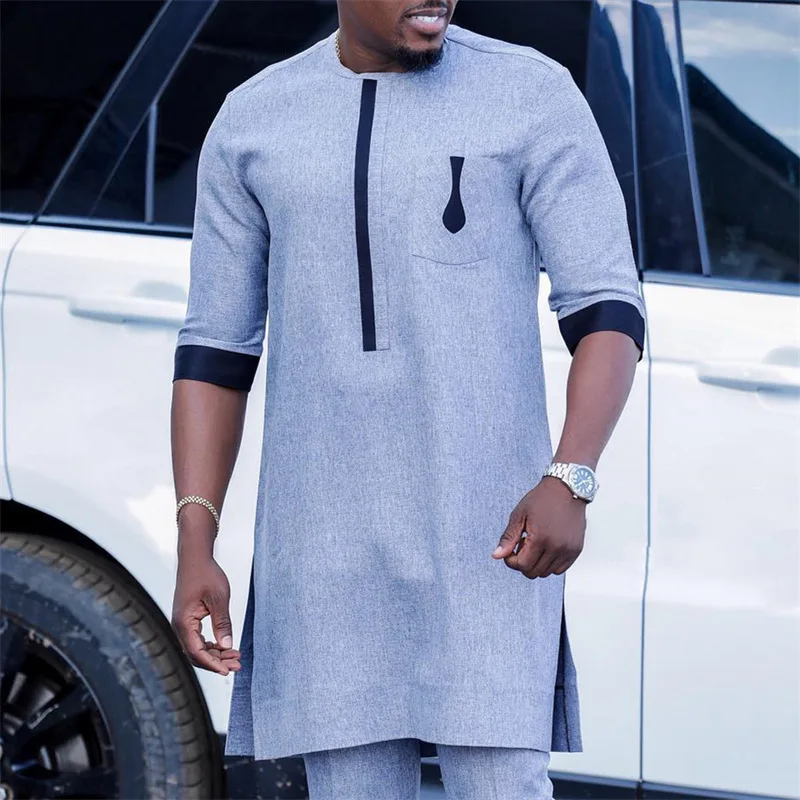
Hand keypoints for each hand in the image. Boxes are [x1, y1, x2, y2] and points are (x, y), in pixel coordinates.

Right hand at [171, 550, 241, 674]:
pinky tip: (225, 646)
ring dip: (215, 654)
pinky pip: (197, 639)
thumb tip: (227, 646)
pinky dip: (211, 645)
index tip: (228, 671)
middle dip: (217, 662)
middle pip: (196, 654)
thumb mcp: (219, 598)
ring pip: (197, 648)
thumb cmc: (205, 574)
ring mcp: (182, 623)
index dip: (213, 664)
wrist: (195, 558)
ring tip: (235, 657)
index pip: (197, 653)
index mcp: (184, 623)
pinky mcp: (187, 619)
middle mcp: (179, 626)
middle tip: (237, 665)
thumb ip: (222, 623)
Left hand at [491, 476, 586, 578]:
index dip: (511, 561)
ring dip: (537, 563)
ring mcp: (568, 549)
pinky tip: (546, 548)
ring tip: (536, 544)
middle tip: (523, 545)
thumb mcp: (519, 515)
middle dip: (523, 563)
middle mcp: (557, 547)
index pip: (522, 565)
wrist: (566, 488)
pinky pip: (561, 569)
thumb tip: (497, 555)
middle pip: (534, 572)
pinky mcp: (576, 550)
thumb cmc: (542, 499)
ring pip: (547, 573)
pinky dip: (551, 564)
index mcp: (540, 538)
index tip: (510, 551)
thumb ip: (508, 537)